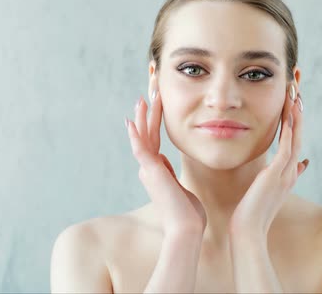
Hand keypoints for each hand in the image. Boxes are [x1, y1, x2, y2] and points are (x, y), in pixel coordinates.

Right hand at [126, 91, 206, 234]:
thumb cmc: (189, 214)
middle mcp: (149, 168)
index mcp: (157, 171)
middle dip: (148, 113)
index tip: (155, 107)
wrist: (186, 229)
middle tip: (148, 93)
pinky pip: (141, 149)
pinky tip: (131, 121)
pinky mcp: (150, 171)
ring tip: (143, 98)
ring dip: (144, 117)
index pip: (154, 140)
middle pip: (147, 134)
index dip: (154, 123)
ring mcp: (148, 170)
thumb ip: (171, 174)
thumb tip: (164, 161)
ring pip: (144, 137)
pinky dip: (135, 135)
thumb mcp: (181, 188)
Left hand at [229, 87, 307, 237]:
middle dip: (297, 106)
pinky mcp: (277, 174)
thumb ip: (282, 175)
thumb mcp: (269, 190)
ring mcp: (285, 171)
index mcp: (286, 171)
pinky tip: (289, 110)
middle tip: (296, 82)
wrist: (247, 232)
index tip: (293, 95)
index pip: (293, 136)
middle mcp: (290, 169)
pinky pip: (286, 146)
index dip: (294, 115)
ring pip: (295, 134)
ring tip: (295, 88)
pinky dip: (290, 128)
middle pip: (298, 130)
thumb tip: (304, 164)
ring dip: (296, 111)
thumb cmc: (251, 213)